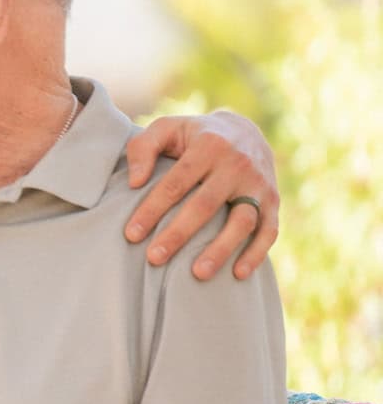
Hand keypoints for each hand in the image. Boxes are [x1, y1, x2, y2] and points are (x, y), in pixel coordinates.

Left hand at [124, 110, 278, 280]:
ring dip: (221, 249)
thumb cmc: (193, 136)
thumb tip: (135, 182)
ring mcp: (258, 184)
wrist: (245, 130)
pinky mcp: (273, 201)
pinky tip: (237, 274)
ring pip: (242, 221)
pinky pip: (269, 230)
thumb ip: (143, 148)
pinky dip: (256, 253)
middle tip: (154, 258)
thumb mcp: (166, 128)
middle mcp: (237, 164)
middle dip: (178, 234)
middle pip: (205, 205)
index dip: (152, 210)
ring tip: (197, 274)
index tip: (131, 234)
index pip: (176, 183)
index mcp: (208, 146)